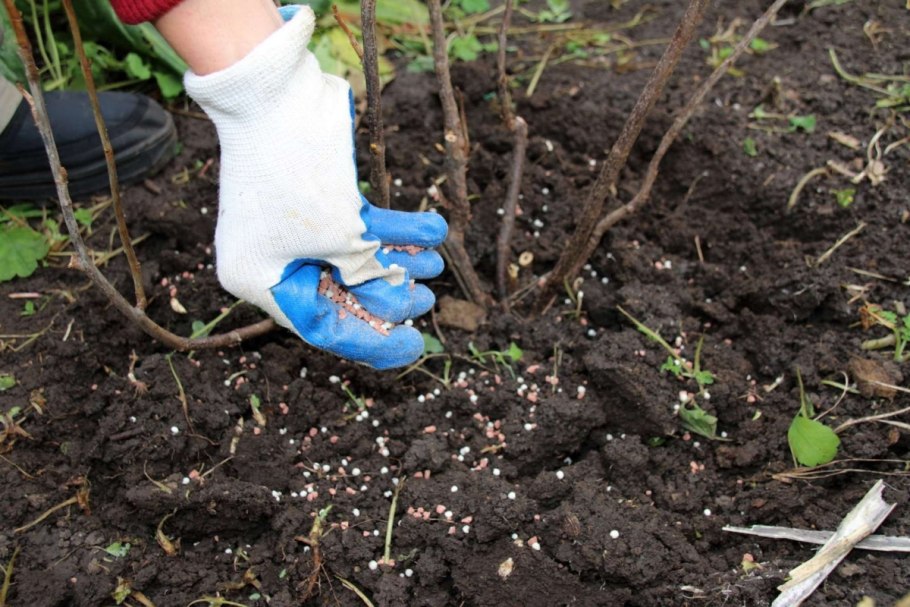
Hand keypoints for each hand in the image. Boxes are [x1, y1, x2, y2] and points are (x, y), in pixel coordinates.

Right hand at [184, 5, 446, 367]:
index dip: (373, 342)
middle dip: (388, 297)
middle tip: (427, 301)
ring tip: (435, 264)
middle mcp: (272, 259)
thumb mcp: (340, 238)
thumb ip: (367, 272)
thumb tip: (396, 294)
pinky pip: (356, 225)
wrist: (275, 89)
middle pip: (340, 295)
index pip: (321, 327)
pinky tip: (432, 229)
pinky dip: (393, 227)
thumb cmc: (299, 172)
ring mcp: (291, 228)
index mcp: (260, 281)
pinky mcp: (313, 200)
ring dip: (397, 259)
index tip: (414, 347)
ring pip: (353, 258)